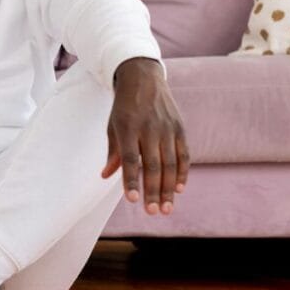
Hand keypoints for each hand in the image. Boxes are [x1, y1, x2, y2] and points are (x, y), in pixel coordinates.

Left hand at [101, 57, 188, 215]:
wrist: (143, 78)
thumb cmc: (124, 107)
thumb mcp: (113, 125)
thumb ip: (113, 152)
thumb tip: (105, 176)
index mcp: (128, 128)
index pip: (130, 159)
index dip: (131, 180)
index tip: (133, 200)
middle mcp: (149, 128)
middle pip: (152, 165)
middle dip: (153, 190)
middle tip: (152, 212)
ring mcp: (167, 128)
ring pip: (170, 163)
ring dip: (168, 188)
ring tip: (165, 209)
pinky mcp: (180, 128)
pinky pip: (184, 154)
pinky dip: (182, 172)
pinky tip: (178, 189)